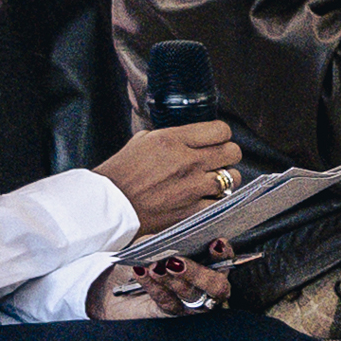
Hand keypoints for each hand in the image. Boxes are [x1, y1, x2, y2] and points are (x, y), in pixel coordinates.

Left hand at [87, 255, 236, 320]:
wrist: (112, 284)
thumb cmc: (139, 259)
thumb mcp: (153, 243)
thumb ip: (167, 241)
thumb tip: (175, 243)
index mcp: (205, 263)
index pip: (224, 259)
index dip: (224, 253)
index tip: (215, 243)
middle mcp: (203, 285)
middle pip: (216, 286)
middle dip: (198, 273)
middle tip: (176, 263)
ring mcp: (189, 303)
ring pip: (192, 296)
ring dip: (172, 280)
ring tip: (155, 267)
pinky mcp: (171, 314)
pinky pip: (167, 302)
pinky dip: (154, 286)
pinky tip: (142, 272)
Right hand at [94, 116, 247, 230]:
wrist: (107, 207)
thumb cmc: (119, 174)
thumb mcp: (141, 142)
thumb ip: (167, 136)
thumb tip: (185, 136)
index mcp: (173, 140)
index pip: (220, 130)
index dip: (221, 135)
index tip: (216, 140)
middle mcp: (187, 161)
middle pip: (233, 152)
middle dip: (227, 155)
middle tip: (217, 160)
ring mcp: (192, 187)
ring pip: (232, 178)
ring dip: (225, 179)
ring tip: (211, 182)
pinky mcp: (192, 211)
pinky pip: (221, 202)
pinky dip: (217, 201)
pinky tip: (206, 199)